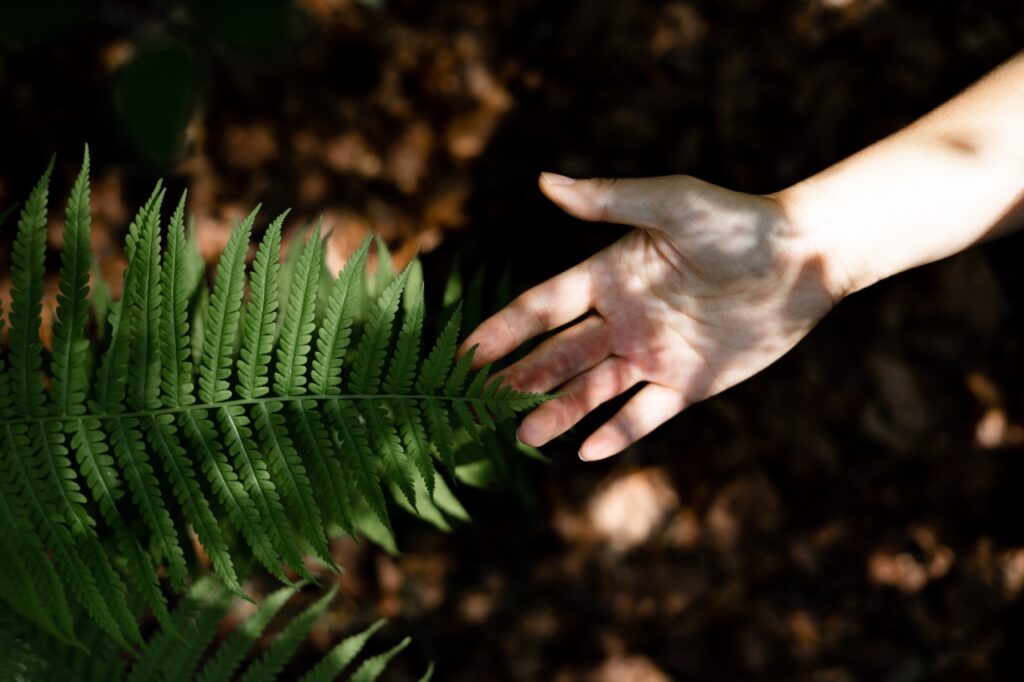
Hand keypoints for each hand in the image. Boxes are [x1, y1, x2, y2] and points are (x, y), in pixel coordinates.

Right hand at [461, 173, 842, 460]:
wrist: (805, 255)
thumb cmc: (737, 221)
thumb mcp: (669, 203)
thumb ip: (607, 200)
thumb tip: (544, 180)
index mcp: (610, 275)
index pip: (544, 306)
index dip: (504, 329)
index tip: (466, 352)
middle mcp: (624, 318)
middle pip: (560, 354)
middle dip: (521, 377)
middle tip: (480, 404)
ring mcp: (653, 353)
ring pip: (593, 390)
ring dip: (558, 410)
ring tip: (523, 433)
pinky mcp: (688, 383)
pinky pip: (644, 414)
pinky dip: (616, 432)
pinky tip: (585, 451)